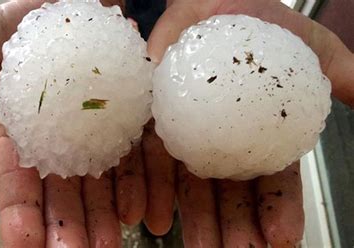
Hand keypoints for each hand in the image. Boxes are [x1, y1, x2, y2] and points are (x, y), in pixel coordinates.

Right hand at [0, 0, 134, 246]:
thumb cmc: (32, 11)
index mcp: (22, 130)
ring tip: (112, 244)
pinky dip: (138, 184)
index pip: (17, 182)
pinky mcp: (132, 117)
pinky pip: (136, 155)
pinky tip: (144, 211)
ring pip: (101, 183)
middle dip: (68, 228)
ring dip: (105, 217)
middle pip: (63, 192)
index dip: (20, 215)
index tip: (25, 246)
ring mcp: (99, 131)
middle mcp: (60, 138)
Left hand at [145, 0, 353, 246]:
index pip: (274, 182)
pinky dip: (147, 189)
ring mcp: (187, 137)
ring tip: (194, 246)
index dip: (278, 210)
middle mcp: (224, 145)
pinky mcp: (155, 123)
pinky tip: (149, 217)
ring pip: (189, 187)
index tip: (282, 238)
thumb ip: (342, 79)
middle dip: (233, 228)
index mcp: (262, 138)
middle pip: (229, 195)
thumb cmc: (266, 27)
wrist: (217, 3)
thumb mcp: (314, 50)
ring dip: (191, 220)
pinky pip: (148, 160)